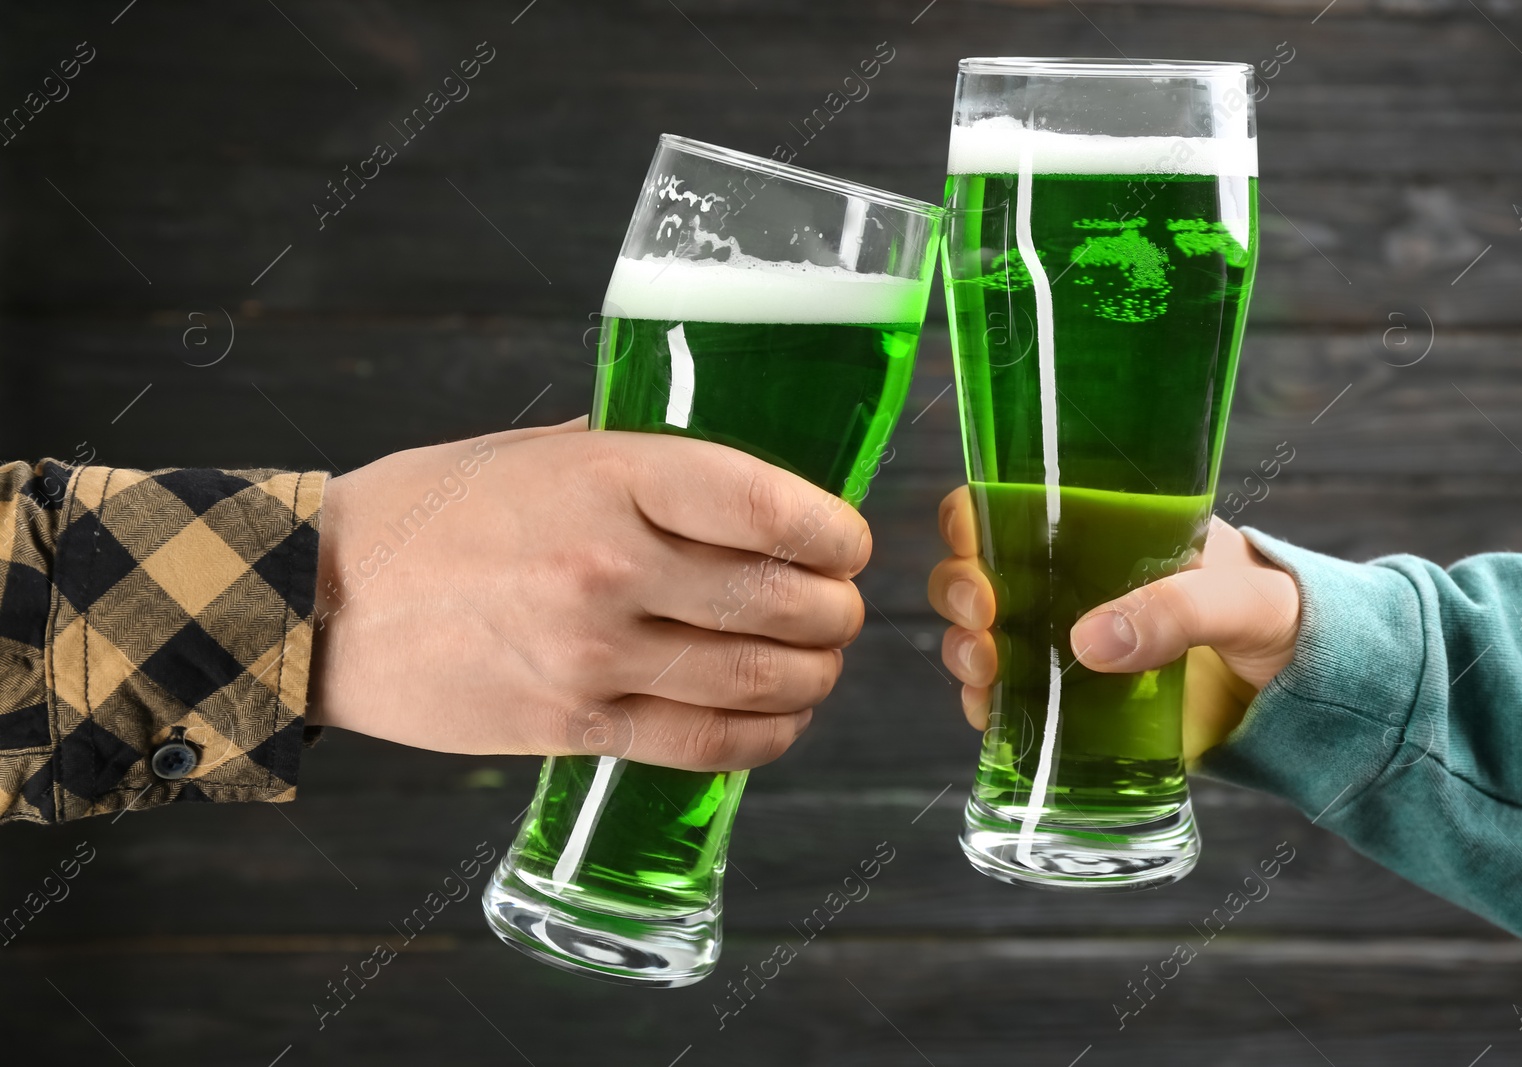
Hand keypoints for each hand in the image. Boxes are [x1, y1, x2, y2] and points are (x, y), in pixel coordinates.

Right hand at [309, 419, 868, 769]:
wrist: (319, 603)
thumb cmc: (428, 514)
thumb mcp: (534, 449)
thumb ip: (635, 454)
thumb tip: (731, 463)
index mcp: (610, 476)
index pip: (771, 507)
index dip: (836, 532)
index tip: (849, 541)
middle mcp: (612, 566)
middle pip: (783, 600)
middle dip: (837, 610)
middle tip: (841, 606)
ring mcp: (593, 655)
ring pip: (761, 679)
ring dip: (815, 676)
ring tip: (819, 663)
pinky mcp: (573, 727)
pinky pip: (707, 744)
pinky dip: (766, 737)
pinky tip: (779, 721)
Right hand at [926, 486, 1300, 760]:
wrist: (1312, 695)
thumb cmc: (1284, 617)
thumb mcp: (1242, 599)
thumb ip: (1177, 609)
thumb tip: (1088, 641)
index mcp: (1104, 529)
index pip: (1014, 502)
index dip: (976, 517)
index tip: (975, 543)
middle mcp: (1070, 581)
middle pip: (978, 570)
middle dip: (959, 589)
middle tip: (983, 614)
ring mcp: (1065, 642)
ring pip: (981, 634)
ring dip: (965, 648)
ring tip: (984, 669)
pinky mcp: (1073, 703)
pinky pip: (1009, 701)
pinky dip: (987, 707)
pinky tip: (992, 713)